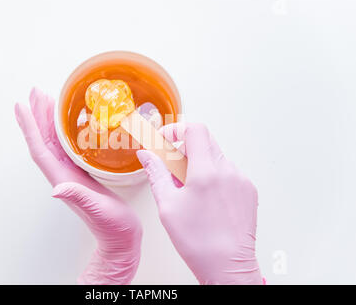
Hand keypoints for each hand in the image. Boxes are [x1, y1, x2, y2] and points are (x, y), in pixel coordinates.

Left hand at [15, 88, 141, 284]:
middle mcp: (64, 174)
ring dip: (50, 120)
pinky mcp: (84, 173)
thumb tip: (56, 189)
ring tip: (49, 100)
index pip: (40, 149)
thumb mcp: (97, 211)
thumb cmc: (111, 227)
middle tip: (36, 93)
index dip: (30, 127)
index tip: (22, 106)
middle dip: (38, 115)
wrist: (120, 237)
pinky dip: (66, 131)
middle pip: (45, 140)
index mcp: (63, 179)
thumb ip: (78, 198)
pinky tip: (71, 123)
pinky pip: (70, 146)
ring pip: (56, 141)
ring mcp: (73, 173)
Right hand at [137, 123, 262, 284]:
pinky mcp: (249, 191)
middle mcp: (228, 171)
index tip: (166, 140)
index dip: (177, 130)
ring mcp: (241, 180)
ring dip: (199, 163)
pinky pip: (228, 172)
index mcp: (206, 172)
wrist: (228, 267)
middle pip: (205, 141)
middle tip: (173, 167)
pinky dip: (214, 176)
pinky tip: (205, 198)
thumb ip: (156, 173)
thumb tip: (147, 155)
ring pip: (217, 157)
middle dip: (185, 149)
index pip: (195, 129)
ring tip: (188, 188)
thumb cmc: (198, 242)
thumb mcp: (167, 205)